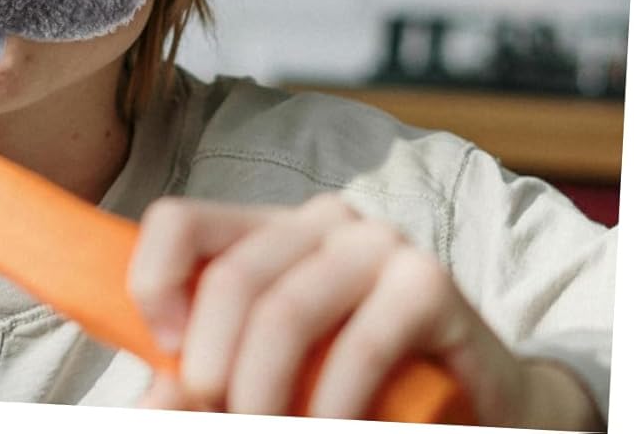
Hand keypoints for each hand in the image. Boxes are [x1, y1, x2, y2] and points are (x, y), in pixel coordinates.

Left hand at [126, 194, 603, 426]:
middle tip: (211, 416)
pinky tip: (324, 428)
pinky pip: (360, 344)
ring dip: (262, 393)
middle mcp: (319, 221)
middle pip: (232, 278)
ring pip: (285, 311)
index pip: (180, 221)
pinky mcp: (428, 283)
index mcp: (267, 228)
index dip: (153, 281)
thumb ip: (211, 377)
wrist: (480, 403)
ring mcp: (377, 243)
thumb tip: (156, 399)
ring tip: (261, 430)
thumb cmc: (360, 386)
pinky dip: (330, 404)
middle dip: (209, 367)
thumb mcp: (275, 374)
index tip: (162, 352)